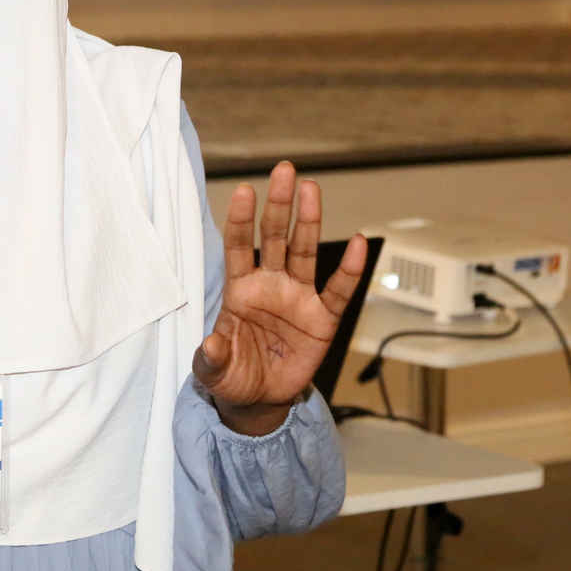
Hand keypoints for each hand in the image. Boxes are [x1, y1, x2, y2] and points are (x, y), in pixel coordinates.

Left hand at [193, 163, 367, 435]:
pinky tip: (359, 243)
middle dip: (279, 205)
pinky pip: (338, 291)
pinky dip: (350, 269)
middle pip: (274, 237)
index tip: (243, 191)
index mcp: (240, 289)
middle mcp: (270, 284)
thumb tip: (211, 345)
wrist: (259, 399)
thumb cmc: (233, 375)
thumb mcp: (213, 371)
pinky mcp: (322, 319)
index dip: (240, 220)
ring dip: (308, 222)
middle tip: (285, 171)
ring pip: (304, 252)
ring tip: (311, 190)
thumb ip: (211, 357)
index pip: (238, 246)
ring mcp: (297, 298)